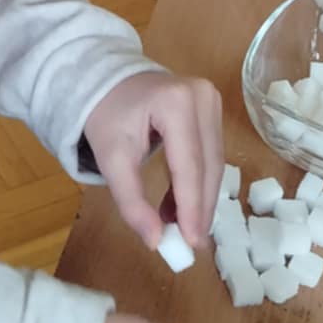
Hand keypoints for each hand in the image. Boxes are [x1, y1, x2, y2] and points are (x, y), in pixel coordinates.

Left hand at [83, 69, 222, 248]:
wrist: (107, 81)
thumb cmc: (107, 117)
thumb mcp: (111, 160)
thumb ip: (131, 201)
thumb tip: (154, 240)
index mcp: (175, 102)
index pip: (189, 165)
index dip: (192, 206)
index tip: (192, 241)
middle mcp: (202, 97)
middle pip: (208, 165)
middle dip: (200, 207)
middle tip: (191, 241)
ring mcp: (211, 100)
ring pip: (214, 162)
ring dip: (200, 198)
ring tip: (180, 226)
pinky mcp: (213, 107)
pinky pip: (211, 153)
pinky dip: (197, 182)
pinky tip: (180, 204)